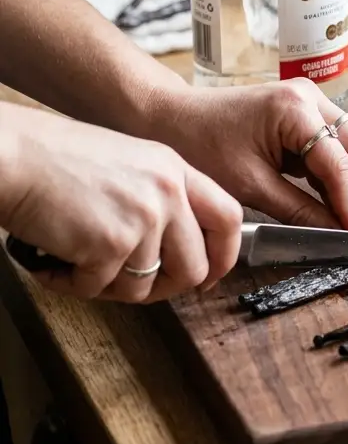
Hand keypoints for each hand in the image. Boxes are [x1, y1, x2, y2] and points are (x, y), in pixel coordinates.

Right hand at [0, 103, 242, 301]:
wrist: (18, 155)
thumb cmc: (62, 159)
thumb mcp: (134, 164)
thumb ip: (163, 198)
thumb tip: (177, 249)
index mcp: (177, 170)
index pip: (229, 218)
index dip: (224, 256)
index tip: (209, 276)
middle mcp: (168, 192)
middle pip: (195, 267)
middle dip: (164, 288)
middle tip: (133, 287)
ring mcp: (143, 218)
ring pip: (144, 286)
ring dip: (109, 287)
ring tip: (80, 266)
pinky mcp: (110, 243)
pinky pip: (99, 288)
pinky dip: (73, 284)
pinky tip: (55, 263)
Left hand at [155, 79, 347, 234]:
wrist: (169, 118)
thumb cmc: (199, 146)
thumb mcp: (248, 185)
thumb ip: (299, 211)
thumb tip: (337, 237)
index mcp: (295, 109)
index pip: (339, 163)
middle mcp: (311, 98)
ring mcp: (312, 103)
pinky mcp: (307, 116)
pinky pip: (338, 149)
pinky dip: (346, 180)